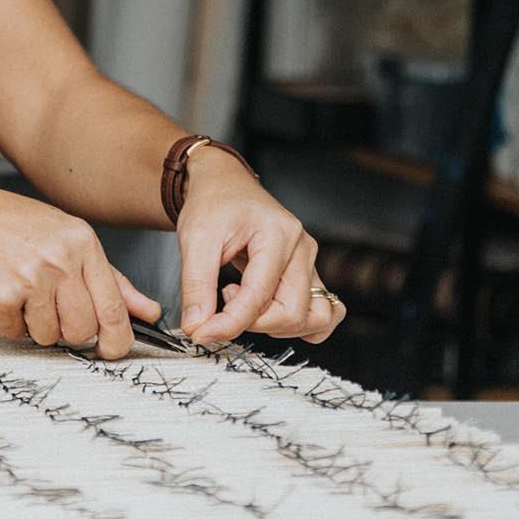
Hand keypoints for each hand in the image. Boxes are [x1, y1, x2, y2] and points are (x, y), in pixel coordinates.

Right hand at [0, 184, 163, 358]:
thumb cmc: (9, 224)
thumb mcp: (65, 237)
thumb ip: (109, 278)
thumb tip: (147, 311)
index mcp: (81, 243)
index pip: (113, 308)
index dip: (117, 339)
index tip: (112, 349)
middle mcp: (59, 261)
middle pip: (82, 330)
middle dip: (68, 330)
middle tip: (50, 308)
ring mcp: (28, 280)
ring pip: (48, 336)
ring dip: (34, 325)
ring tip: (20, 293)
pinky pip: (14, 333)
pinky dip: (6, 321)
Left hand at [176, 148, 344, 346]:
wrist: (224, 186)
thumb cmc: (214, 204)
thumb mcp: (195, 240)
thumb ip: (196, 286)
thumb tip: (197, 327)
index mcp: (277, 234)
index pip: (259, 297)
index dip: (228, 323)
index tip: (200, 332)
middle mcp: (302, 249)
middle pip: (293, 312)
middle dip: (252, 324)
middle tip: (222, 305)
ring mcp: (310, 262)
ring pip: (314, 317)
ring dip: (277, 326)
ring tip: (245, 303)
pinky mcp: (308, 273)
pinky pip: (324, 311)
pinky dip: (301, 325)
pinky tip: (269, 314)